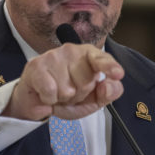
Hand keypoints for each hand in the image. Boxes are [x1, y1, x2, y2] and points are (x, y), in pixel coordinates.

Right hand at [4, 43, 123, 121]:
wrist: (39, 103)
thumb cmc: (68, 96)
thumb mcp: (93, 99)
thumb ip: (109, 92)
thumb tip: (107, 85)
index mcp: (88, 55)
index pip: (101, 59)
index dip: (110, 66)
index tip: (117, 74)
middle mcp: (71, 51)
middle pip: (86, 82)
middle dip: (79, 95)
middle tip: (69, 93)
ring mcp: (53, 56)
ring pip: (67, 89)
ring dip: (62, 98)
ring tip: (57, 93)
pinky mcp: (36, 65)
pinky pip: (50, 91)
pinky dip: (49, 99)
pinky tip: (46, 94)